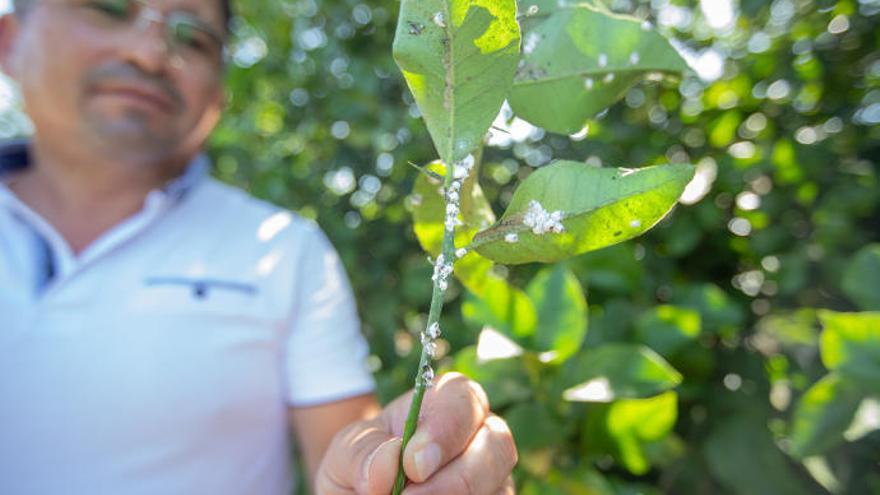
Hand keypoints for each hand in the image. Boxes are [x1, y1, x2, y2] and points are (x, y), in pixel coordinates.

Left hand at [315, 373, 517, 494]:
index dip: (445, 431)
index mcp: (446, 404)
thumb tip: (389, 462)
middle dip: (458, 478)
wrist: (363, 493)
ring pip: (500, 487)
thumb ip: (361, 452)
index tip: (413, 465)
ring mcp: (494, 477)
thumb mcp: (346, 453)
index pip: (463, 398)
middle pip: (497, 445)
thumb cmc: (362, 465)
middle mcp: (481, 436)